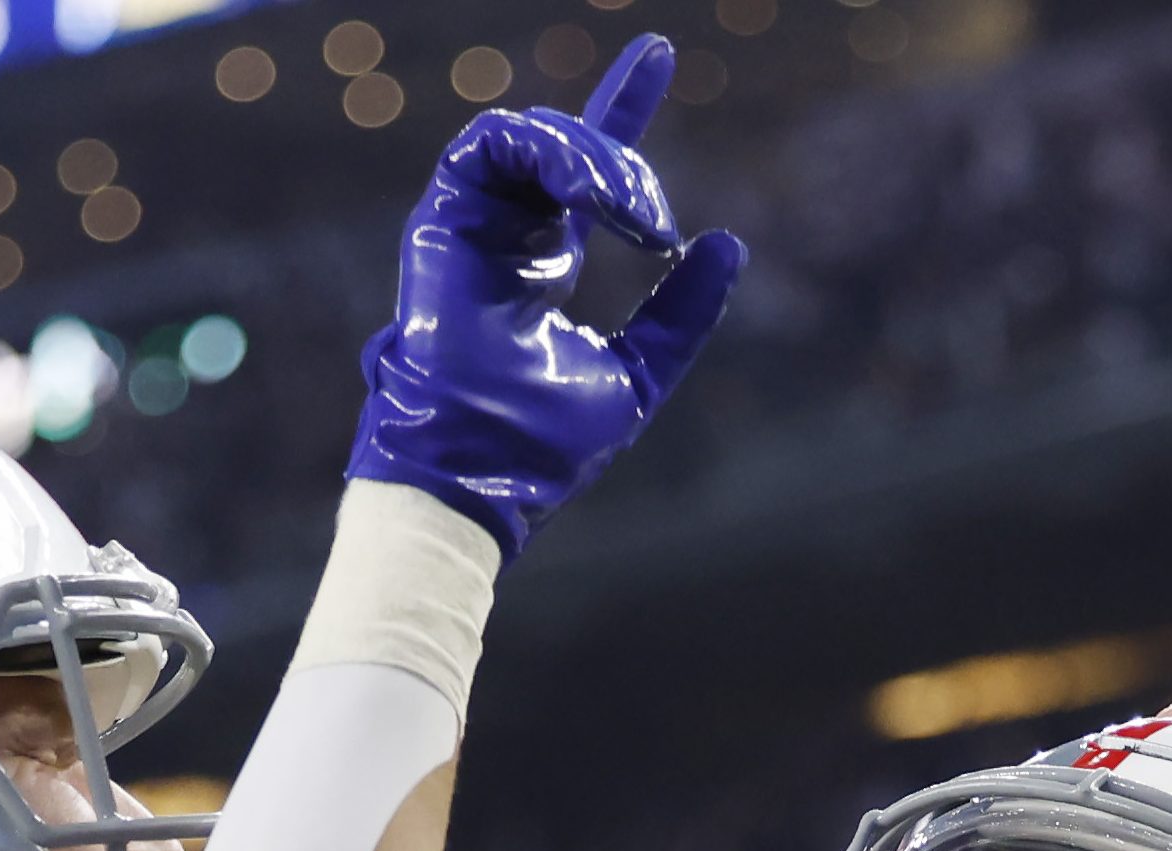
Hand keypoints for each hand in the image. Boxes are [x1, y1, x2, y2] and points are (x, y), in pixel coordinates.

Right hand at [346, 34, 747, 559]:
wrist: (480, 475)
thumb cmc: (543, 446)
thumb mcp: (640, 372)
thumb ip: (681, 314)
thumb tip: (729, 244)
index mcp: (545, 260)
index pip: (583, 171)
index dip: (621, 106)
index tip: (660, 54)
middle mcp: (507, 234)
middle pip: (568, 144)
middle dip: (624, 159)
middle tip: (656, 221)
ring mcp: (472, 225)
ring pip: (531, 134)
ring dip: (592, 155)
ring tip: (626, 207)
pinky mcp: (441, 220)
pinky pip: (490, 143)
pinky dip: (549, 152)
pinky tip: (586, 193)